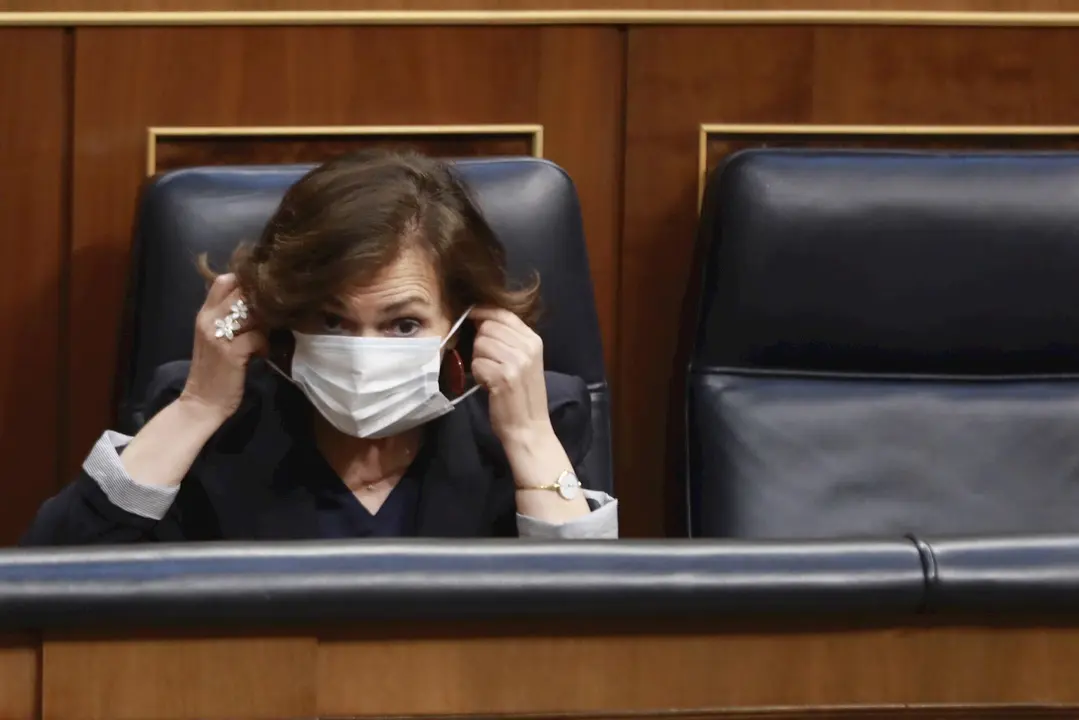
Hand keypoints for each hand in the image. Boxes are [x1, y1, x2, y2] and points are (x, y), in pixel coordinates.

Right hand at [179, 274, 266, 422]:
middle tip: (267, 319)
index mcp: (204, 314)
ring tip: (263, 338)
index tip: (259, 297)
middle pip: (241, 292)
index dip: (246, 283)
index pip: (224, 281)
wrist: (202, 402)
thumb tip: (257, 302)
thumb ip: (228, 318)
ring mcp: (219, 336)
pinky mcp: (231, 352)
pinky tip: (260, 355)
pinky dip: (264, 345)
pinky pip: (258, 336)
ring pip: (253, 313)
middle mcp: (208, 320)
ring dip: (265, 324)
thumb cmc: (213, 370)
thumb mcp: (215, 338)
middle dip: (261, 304)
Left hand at [470, 307, 553, 447]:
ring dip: (478, 360)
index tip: (471, 316)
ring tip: (490, 375)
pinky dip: (477, 375)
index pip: (503, 313)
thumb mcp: (524, 361)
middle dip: (479, 343)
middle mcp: (527, 347)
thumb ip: (509, 340)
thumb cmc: (523, 396)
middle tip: (488, 362)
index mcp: (534, 340)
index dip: (483, 312)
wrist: (529, 428)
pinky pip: (476, 363)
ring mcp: (516, 361)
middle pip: (487, 327)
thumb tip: (480, 320)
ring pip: (480, 344)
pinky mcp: (503, 376)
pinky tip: (488, 385)